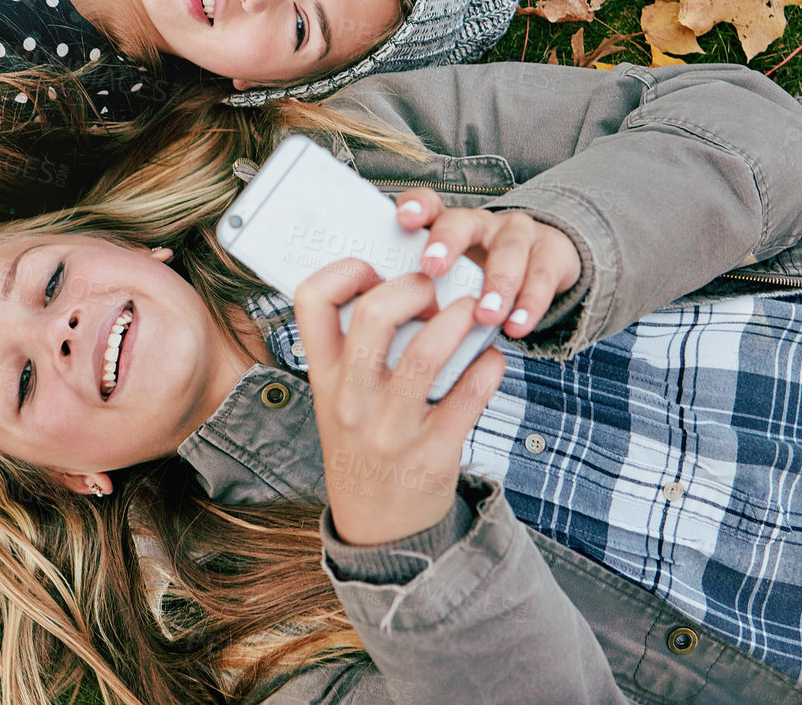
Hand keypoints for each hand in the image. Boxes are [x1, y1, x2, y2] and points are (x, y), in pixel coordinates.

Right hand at [295, 259, 503, 547]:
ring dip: (458, 319)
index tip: (373, 269)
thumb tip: (397, 281)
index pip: (311, 301)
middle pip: (373, 316)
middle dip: (411, 287)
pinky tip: (490, 357)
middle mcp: (351, 400)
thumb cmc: (362, 445)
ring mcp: (391, 429)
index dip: (343, 270)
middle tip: (433, 287)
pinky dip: (488, 366)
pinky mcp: (433, 453)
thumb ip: (354, 348)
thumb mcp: (337, 399)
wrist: (379, 532)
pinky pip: (468, 396)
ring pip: (426, 354)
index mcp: (324, 376)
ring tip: (472, 309)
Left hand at [394, 190, 582, 341]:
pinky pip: (542, 275)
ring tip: (485, 316)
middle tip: (432, 268)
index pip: (429, 204)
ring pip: (508, 248)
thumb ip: (422, 290)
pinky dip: (530, 303)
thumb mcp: (451, 281)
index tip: (403, 219)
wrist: (543, 269)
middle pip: (462, 222)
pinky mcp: (551, 252)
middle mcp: (480, 223)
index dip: (416, 207)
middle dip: (447, 242)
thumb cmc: (480, 281)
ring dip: (497, 283)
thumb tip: (378, 311)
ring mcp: (517, 234)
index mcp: (448, 226)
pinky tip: (517, 326)